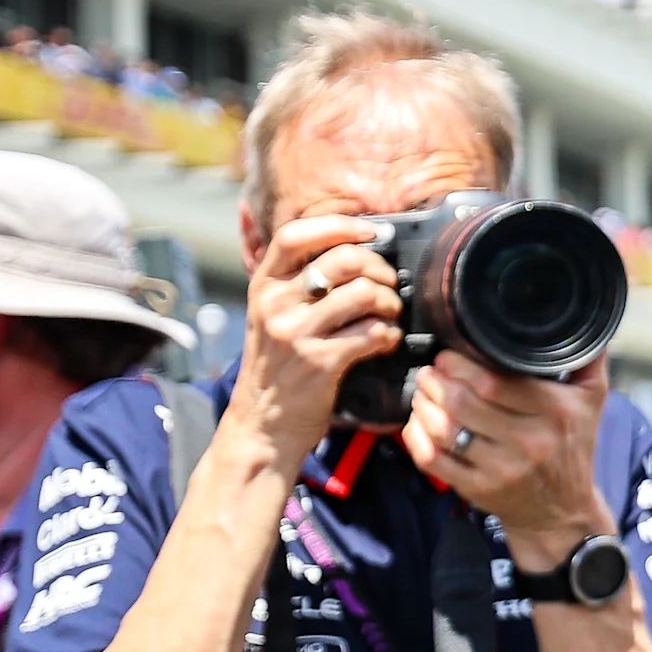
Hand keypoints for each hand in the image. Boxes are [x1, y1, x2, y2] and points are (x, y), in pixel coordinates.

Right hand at [230, 216, 401, 454]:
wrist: (262, 426)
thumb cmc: (279, 366)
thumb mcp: (274, 316)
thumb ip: (300, 283)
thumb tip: (355, 246)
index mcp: (263, 286)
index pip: (295, 234)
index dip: (338, 225)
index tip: (370, 231)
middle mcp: (274, 304)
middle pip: (342, 260)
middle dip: (379, 268)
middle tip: (389, 285)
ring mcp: (294, 333)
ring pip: (363, 294)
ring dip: (390, 302)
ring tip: (389, 314)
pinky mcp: (319, 363)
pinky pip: (372, 333)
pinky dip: (389, 334)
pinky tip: (385, 341)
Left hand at [403, 353, 614, 570]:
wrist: (563, 511)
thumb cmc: (573, 448)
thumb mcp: (592, 402)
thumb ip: (587, 360)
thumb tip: (583, 321)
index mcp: (556, 413)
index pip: (495, 383)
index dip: (461, 365)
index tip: (449, 356)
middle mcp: (529, 442)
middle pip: (463, 403)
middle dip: (436, 380)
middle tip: (431, 371)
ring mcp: (501, 469)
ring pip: (444, 429)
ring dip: (423, 405)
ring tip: (423, 392)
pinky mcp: (477, 489)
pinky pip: (433, 459)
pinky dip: (416, 437)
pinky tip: (418, 422)